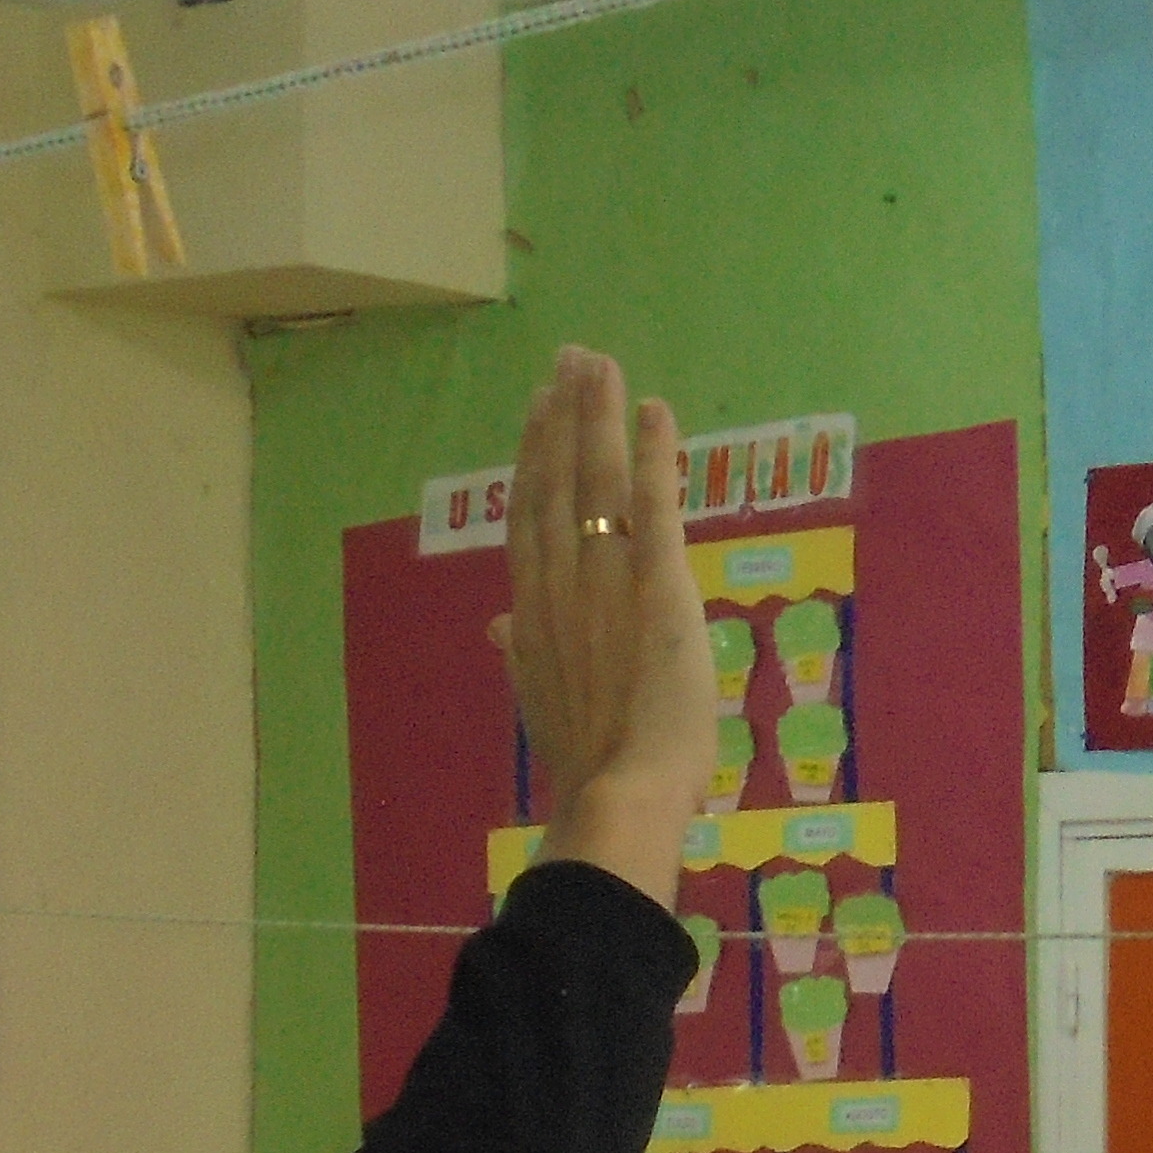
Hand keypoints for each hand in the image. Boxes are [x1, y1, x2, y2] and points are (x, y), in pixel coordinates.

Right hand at [497, 345, 705, 906]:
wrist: (616, 794)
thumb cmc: (587, 761)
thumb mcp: (541, 701)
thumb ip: (520, 653)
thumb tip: (496, 626)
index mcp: (532, 610)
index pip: (529, 516)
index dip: (533, 457)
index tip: (537, 410)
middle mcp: (560, 583)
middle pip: (557, 481)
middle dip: (563, 416)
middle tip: (571, 359)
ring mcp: (604, 580)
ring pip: (595, 480)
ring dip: (597, 417)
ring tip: (599, 365)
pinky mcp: (656, 587)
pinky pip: (653, 506)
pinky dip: (655, 454)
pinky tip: (656, 409)